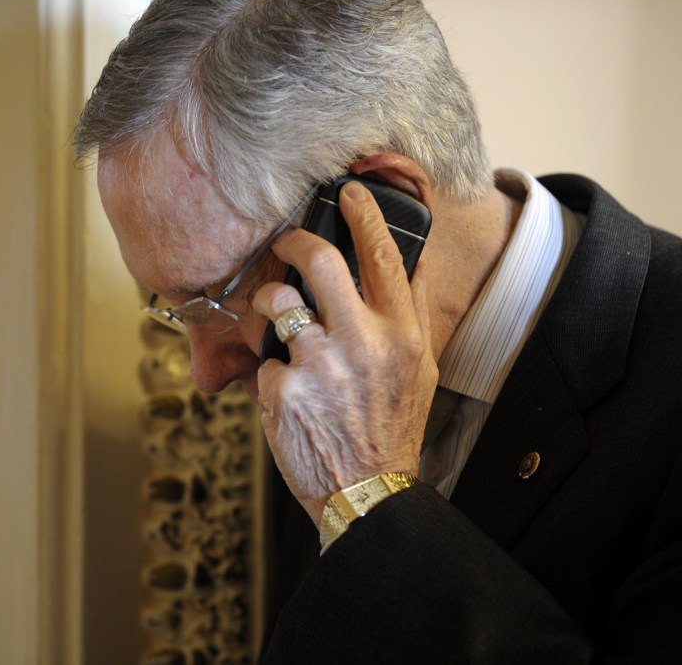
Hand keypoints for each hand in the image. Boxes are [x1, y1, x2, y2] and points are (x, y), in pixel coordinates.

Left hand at [253, 181, 437, 525]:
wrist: (369, 493)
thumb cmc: (392, 427)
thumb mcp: (422, 369)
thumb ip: (413, 311)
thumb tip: (413, 258)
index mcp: (401, 334)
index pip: (383, 256)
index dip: (363, 214)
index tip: (348, 191)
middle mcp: (363, 344)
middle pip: (320, 261)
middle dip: (294, 241)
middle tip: (285, 241)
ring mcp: (319, 367)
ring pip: (278, 303)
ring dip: (270, 305)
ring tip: (278, 323)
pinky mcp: (282, 392)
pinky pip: (262, 359)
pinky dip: (270, 371)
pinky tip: (286, 392)